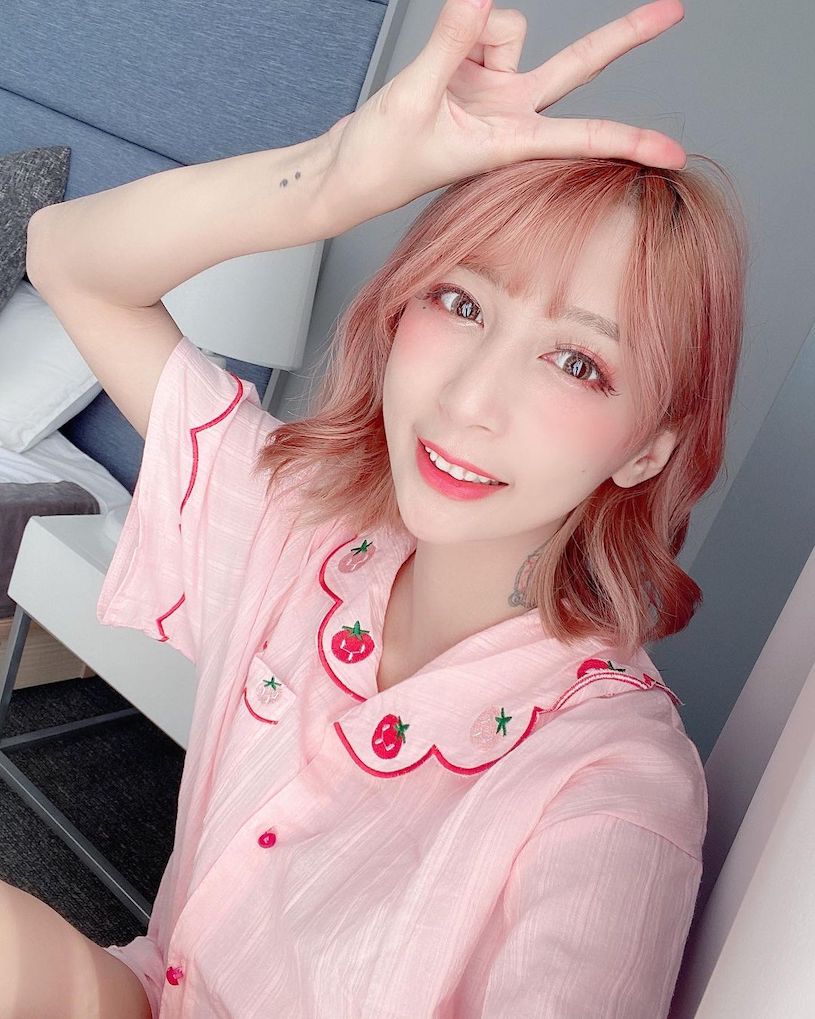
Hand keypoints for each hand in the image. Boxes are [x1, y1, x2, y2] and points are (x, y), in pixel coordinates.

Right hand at [321, 0, 685, 225]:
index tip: (674, 153)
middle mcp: (509, 114)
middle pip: (577, 65)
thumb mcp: (414, 100)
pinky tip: (432, 66)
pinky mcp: (466, 73)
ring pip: (506, 27)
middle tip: (674, 10)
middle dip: (622, 36)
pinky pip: (477, 22)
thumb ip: (449, 43)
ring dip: (472, 33)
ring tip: (433, 79)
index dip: (630, 140)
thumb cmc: (379, 163)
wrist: (346, 174)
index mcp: (509, 142)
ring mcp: (490, 92)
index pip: (583, 136)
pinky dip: (457, 29)